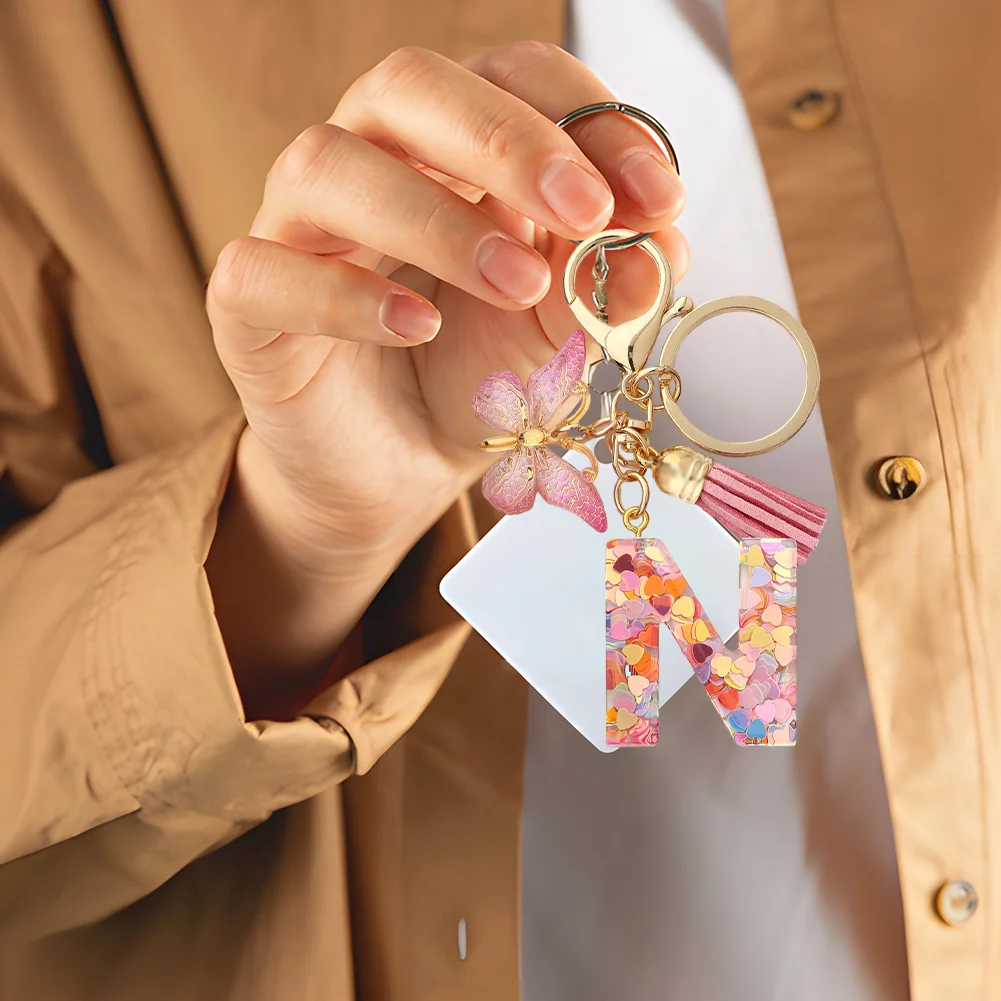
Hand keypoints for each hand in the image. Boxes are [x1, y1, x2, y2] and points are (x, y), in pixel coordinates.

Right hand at [204, 42, 686, 714]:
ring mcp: (298, 228)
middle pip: (409, 86)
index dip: (588, 120)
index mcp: (453, 149)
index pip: (513, 78)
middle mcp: (369, 163)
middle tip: (584, 212)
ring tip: (517, 284)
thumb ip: (606, 285)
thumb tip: (660, 244)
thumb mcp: (562, 331)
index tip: (658, 198)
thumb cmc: (476, 380)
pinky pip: (264, 271)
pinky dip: (346, 295)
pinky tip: (419, 326)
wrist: (400, 469)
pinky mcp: (247, 303)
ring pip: (327, 165)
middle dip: (508, 140)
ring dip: (436, 217)